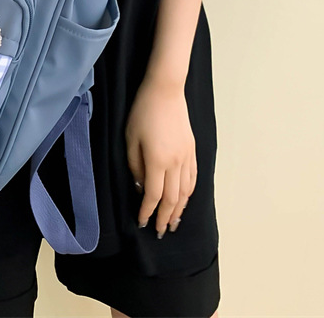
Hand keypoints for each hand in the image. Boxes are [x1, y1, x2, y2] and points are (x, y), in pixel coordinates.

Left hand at [125, 79, 197, 237]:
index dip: (148, 211)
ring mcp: (187, 156)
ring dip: (180, 210)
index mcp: (157, 161)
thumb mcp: (130, 139)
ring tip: (174, 223)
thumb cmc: (142, 112)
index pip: (154, 195)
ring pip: (186, 191)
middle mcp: (176, 163)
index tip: (142, 222)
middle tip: (160, 232)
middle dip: (166, 217)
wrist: (165, 90)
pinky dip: (189, 193)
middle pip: (173, 199)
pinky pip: (193, 178)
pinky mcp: (192, 150)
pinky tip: (185, 200)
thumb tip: (142, 188)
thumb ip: (135, 166)